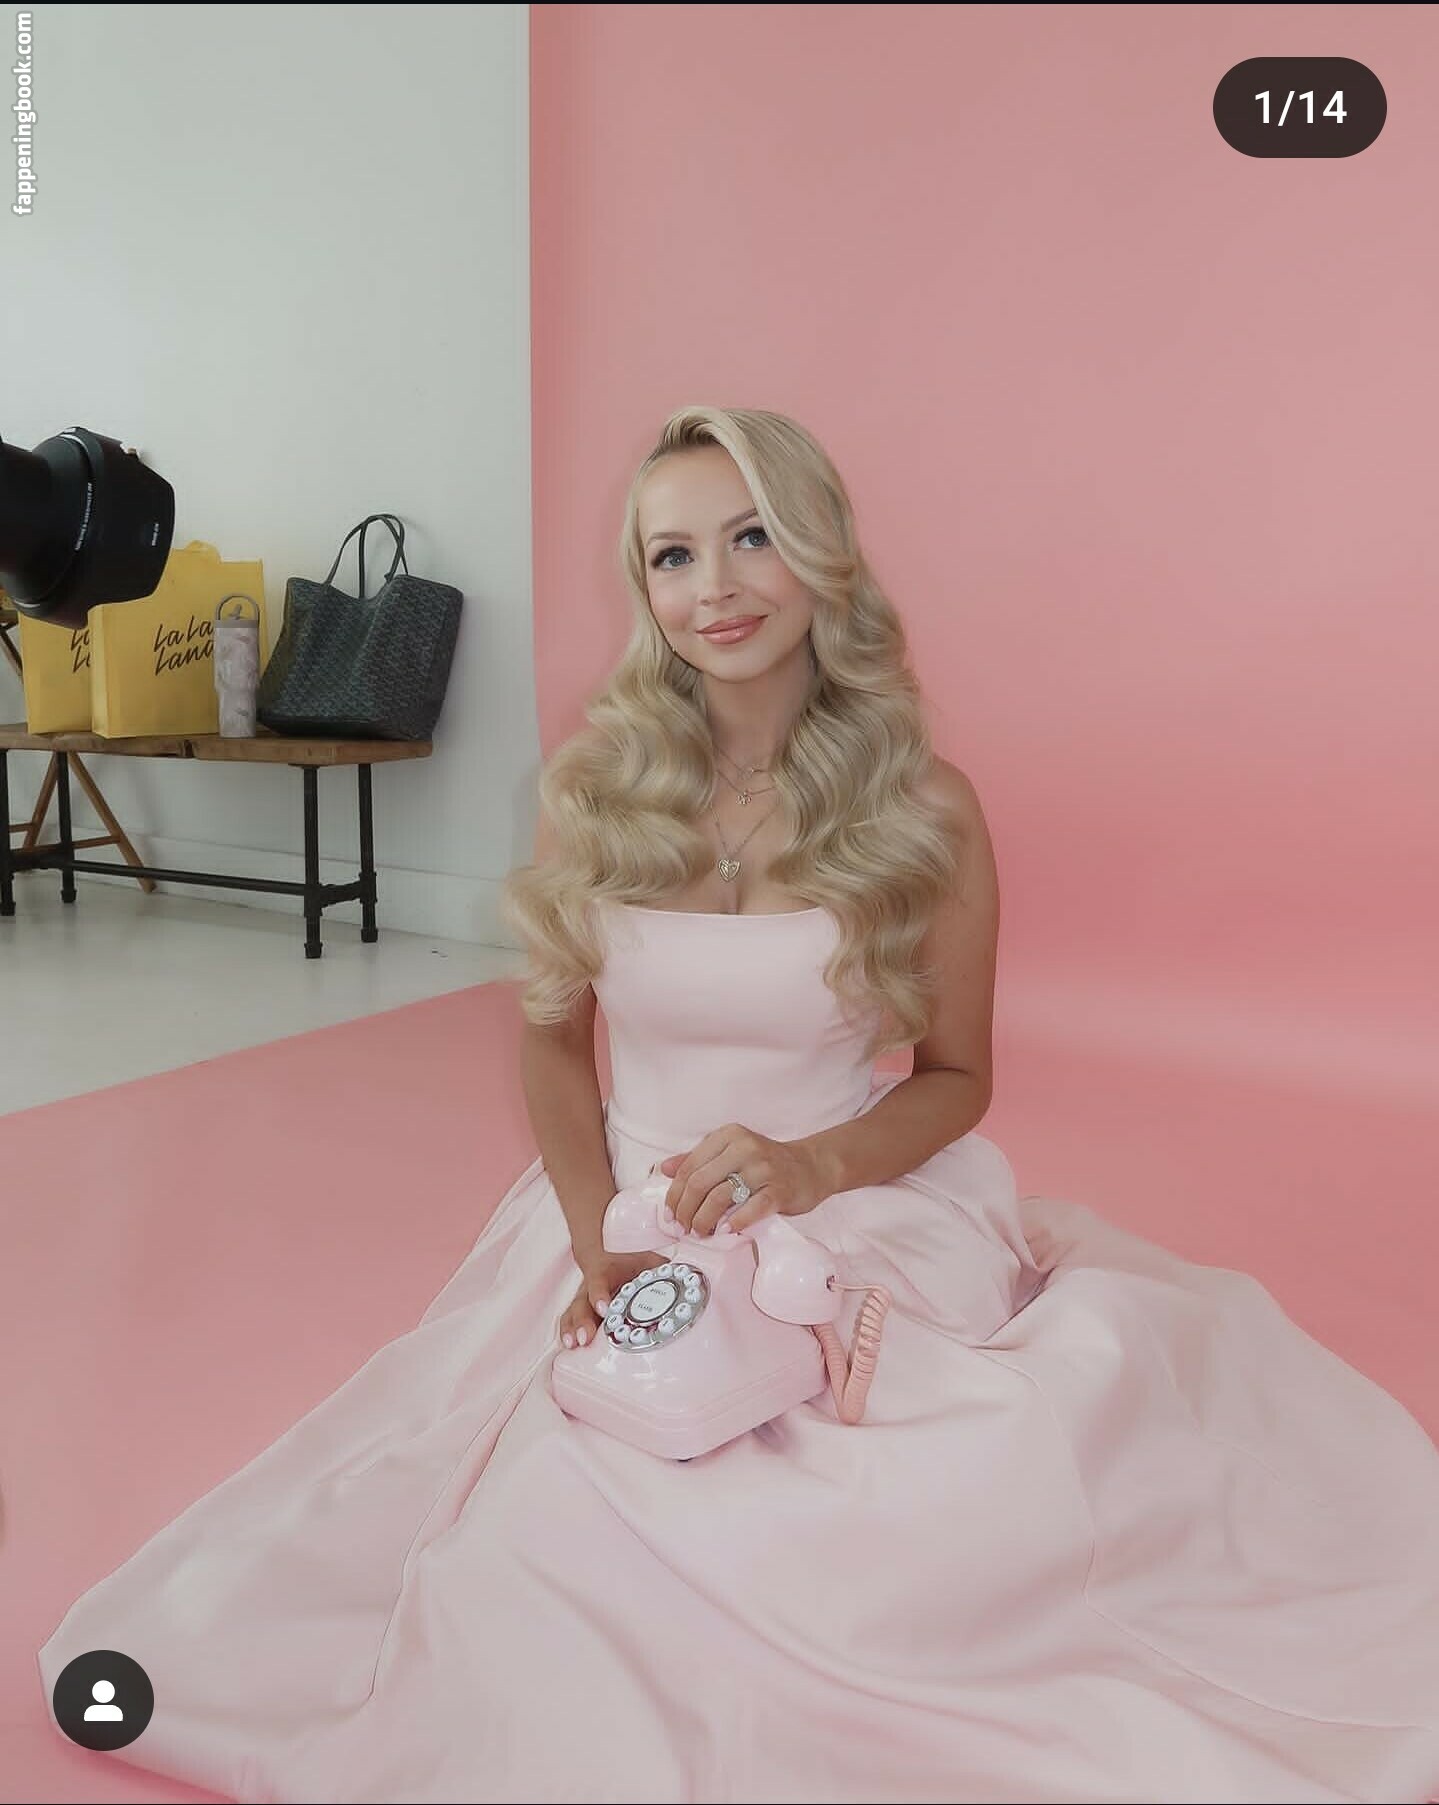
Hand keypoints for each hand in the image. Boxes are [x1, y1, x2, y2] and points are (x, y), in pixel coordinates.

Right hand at [557, 1248, 669, 1349]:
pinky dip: (568, 1333)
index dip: (600, 1295)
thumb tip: (688, 1278)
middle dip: (583, 1322)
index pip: (598, 1282)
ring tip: (573, 1345)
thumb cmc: (632, 1260)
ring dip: (572, 1330)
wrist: (611, 1250)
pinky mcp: (581, 1310)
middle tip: (586, 1338)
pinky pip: (569, 1321)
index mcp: (605, 1271)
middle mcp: (591, 1286)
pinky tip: (569, 1348)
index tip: (604, 1309)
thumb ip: (663, 1270)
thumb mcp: (648, 1260)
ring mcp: (583, 1299)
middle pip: (582, 1303)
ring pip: (572, 1313)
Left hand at [658, 1124, 830, 1237]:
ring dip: (704, 1220)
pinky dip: (735, 1223)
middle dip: (686, 1210)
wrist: (811, 1166)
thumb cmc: (766, 1163)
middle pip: (700, 1182)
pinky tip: (726, 1232)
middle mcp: (745, 1147)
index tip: (670, 1213)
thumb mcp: (730, 1152)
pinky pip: (751, 1209)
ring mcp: (764, 1168)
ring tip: (701, 1232)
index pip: (689, 1166)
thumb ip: (698, 1159)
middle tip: (683, 1227)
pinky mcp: (779, 1190)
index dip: (675, 1193)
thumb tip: (664, 1169)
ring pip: (720, 1197)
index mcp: (728, 1136)